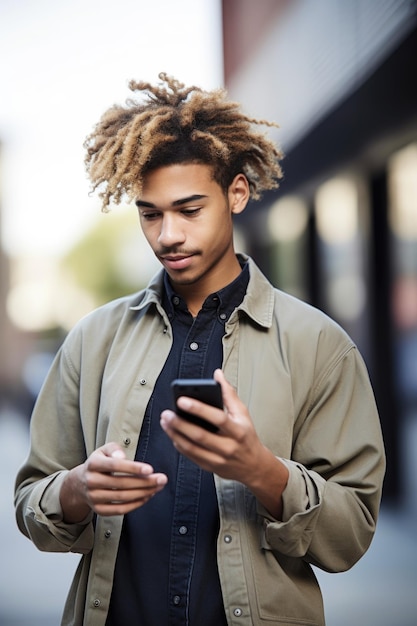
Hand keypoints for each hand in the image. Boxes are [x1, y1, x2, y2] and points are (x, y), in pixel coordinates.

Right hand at [60, 442, 167, 521]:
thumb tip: (122, 456)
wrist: (81, 483)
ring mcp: (94, 497)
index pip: (115, 465)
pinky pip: (120, 510)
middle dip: (145, 482)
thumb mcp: (104, 450)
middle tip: (162, 479)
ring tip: (158, 487)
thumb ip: (115, 449)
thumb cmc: (100, 463)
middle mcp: (91, 481)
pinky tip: (147, 496)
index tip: (150, 469)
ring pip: (123, 497)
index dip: (133, 467)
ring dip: (143, 493)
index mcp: (93, 464)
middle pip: (121, 483)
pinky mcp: (99, 510)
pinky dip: (136, 504)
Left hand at [160, 369, 287, 518]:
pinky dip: (179, 445)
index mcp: (238, 430)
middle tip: (167, 413)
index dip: (198, 409)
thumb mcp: (243, 413)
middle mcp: (229, 446)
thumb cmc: (247, 437)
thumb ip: (229, 393)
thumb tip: (218, 374)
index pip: (217, 418)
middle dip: (180, 423)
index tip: (181, 400)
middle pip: (200, 435)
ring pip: (192, 448)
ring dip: (175, 434)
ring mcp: (219, 459)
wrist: (254, 466)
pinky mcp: (210, 467)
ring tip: (165, 422)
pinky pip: (191, 456)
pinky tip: (172, 434)